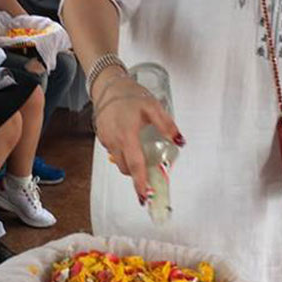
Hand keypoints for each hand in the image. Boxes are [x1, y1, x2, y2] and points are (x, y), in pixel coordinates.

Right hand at [91, 73, 182, 203]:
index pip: (135, 165)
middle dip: (137, 174)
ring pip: (119, 161)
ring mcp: (106, 140)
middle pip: (126, 168)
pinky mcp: (102, 137)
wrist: (108, 85)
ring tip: (141, 154)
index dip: (141, 182)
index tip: (144, 196)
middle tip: (150, 173)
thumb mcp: (153, 107)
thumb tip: (179, 141)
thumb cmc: (130, 94)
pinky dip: (124, 153)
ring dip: (130, 163)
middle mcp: (114, 140)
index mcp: (127, 135)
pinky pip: (114, 152)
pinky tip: (130, 142)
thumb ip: (167, 125)